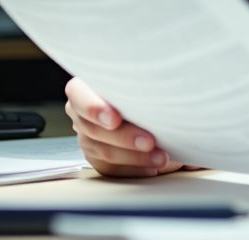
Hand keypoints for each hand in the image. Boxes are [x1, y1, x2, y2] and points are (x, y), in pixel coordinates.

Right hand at [65, 77, 184, 177]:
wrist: (148, 106)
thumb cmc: (145, 87)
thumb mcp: (142, 79)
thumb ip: (144, 82)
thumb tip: (171, 86)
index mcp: (86, 86)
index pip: (78, 94)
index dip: (93, 108)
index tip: (115, 120)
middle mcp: (81, 112)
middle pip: (94, 128)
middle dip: (124, 137)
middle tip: (149, 142)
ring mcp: (86, 137)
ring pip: (104, 151)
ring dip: (135, 157)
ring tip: (161, 157)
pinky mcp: (97, 157)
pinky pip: (112, 168)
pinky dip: (134, 169)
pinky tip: (153, 167)